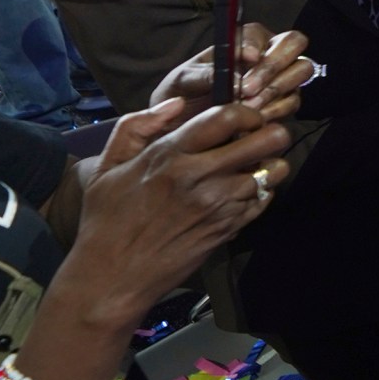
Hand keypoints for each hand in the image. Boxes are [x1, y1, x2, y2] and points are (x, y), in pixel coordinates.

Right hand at [52, 100, 292, 330]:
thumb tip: (176, 103)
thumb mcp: (107, 167)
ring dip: (268, 165)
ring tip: (253, 166)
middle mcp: (199, 177)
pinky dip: (262, 192)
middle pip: (264, 141)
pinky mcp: (228, 229)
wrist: (113, 276)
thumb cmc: (106, 219)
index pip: (227, 117)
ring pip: (271, 172)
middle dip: (270, 134)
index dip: (246, 111)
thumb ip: (137, 127)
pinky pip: (264, 201)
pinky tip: (243, 192)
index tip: (244, 117)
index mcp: (170, 154)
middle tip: (261, 137)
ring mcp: (218, 206)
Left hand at [150, 24, 315, 124]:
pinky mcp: (285, 101)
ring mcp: (280, 76)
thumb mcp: (185, 79)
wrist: (185, 121)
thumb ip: (206, 75)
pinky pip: (293, 101)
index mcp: (242, 40)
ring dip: (275, 89)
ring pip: (300, 70)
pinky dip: (275, 109)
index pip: (259, 32)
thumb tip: (236, 81)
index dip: (256, 43)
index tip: (247, 58)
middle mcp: (267, 53)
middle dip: (273, 65)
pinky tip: (255, 118)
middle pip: (293, 43)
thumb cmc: (184, 92)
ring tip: (247, 106)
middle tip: (248, 89)